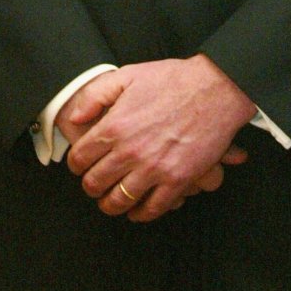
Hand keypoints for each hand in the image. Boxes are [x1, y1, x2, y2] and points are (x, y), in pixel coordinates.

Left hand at [62, 56, 255, 223]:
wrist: (215, 89)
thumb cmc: (172, 80)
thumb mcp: (126, 75)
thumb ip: (94, 96)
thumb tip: (75, 118)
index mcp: (114, 127)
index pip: (80, 159)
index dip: (76, 165)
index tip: (81, 166)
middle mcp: (130, 151)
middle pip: (95, 184)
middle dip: (90, 187)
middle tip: (94, 185)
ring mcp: (154, 168)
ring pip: (119, 201)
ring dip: (111, 204)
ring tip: (111, 201)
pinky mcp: (178, 180)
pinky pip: (153, 208)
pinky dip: (141, 214)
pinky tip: (137, 211)